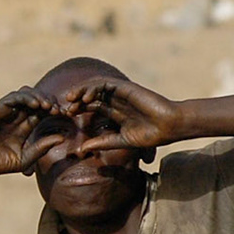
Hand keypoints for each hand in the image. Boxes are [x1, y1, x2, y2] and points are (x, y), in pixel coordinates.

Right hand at [0, 88, 66, 177]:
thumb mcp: (25, 158)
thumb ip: (42, 148)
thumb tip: (61, 138)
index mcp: (24, 125)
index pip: (43, 111)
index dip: (55, 110)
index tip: (67, 115)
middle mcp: (16, 115)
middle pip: (37, 99)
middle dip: (50, 102)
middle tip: (59, 110)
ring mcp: (6, 110)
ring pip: (26, 93)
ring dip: (40, 97)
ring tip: (49, 107)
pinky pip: (13, 97)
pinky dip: (26, 98)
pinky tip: (36, 105)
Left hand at [58, 77, 184, 152]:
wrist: (169, 126)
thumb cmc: (151, 135)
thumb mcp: (122, 141)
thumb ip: (104, 142)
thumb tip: (83, 149)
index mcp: (114, 112)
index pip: (91, 107)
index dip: (78, 110)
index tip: (66, 117)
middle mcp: (115, 100)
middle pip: (90, 95)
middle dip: (76, 100)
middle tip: (64, 108)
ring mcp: (120, 93)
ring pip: (95, 87)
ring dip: (81, 91)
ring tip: (70, 99)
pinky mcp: (126, 87)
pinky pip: (106, 84)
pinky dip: (94, 88)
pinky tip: (86, 97)